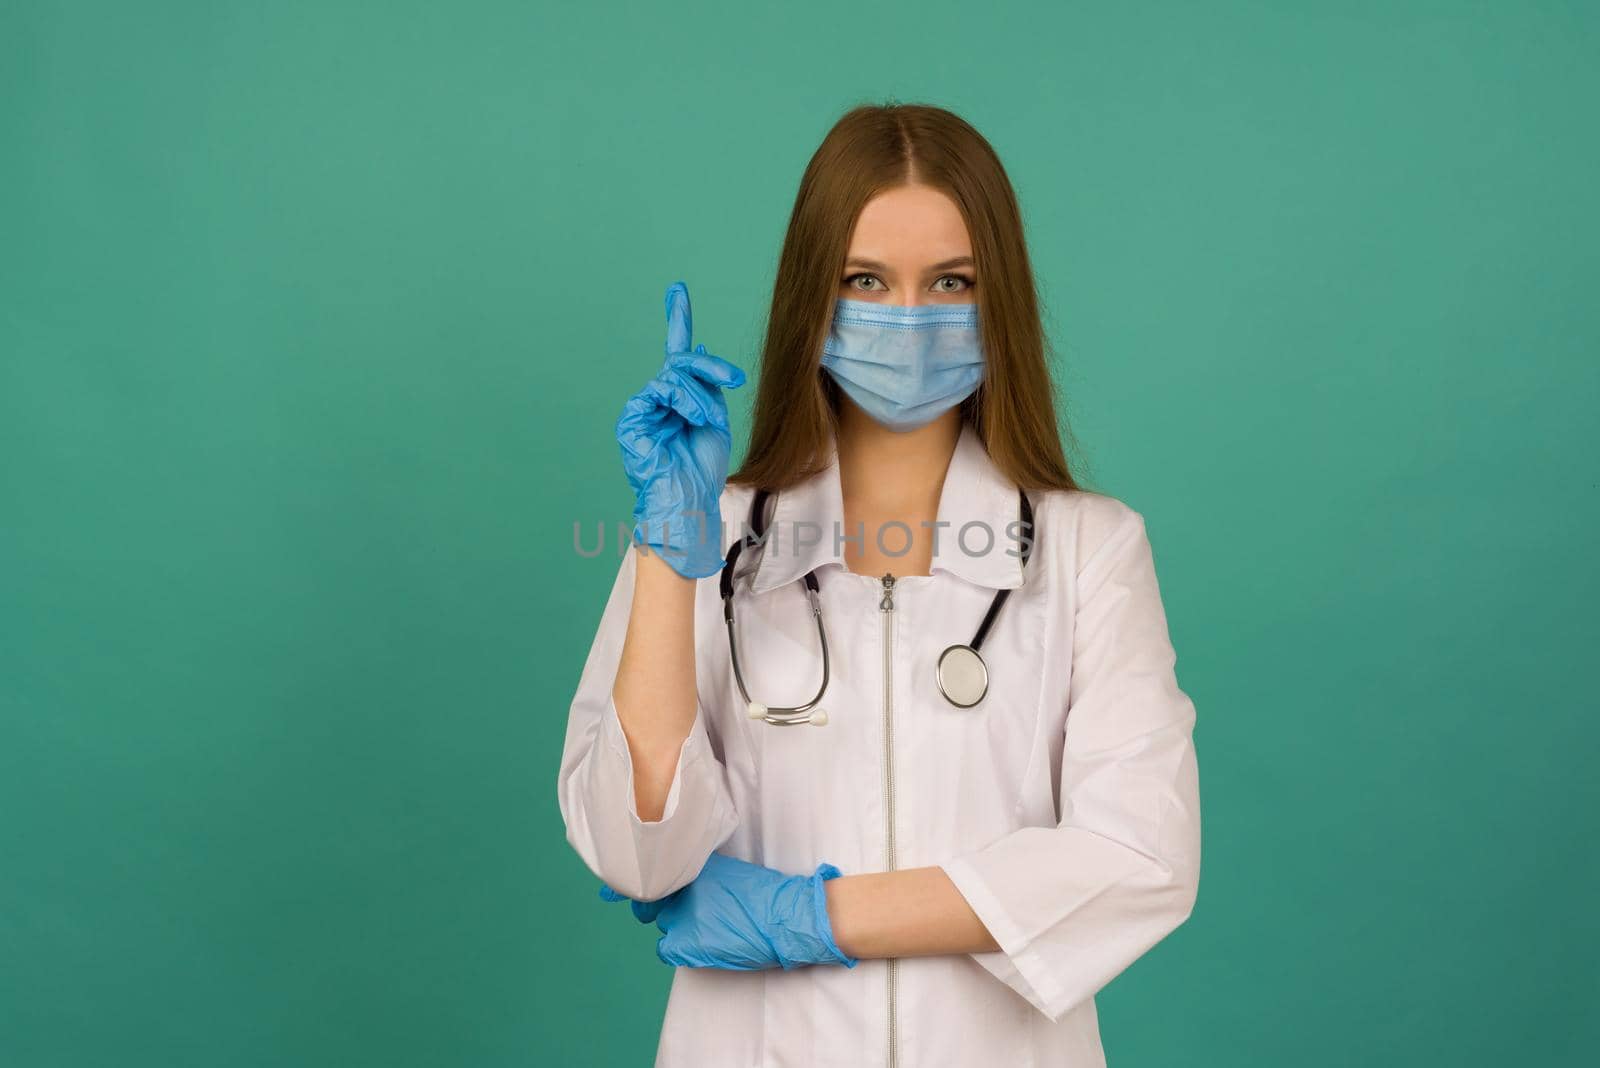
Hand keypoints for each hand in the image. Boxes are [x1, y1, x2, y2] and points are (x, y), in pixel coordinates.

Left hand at [598, 852, 857, 970]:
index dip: (627, 877)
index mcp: (694, 863)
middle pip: (647, 897)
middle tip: (655, 910)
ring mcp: (680, 912)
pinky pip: (665, 948)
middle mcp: (681, 884)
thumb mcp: (731, 871)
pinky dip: (677, 949)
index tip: (607, 885)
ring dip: (674, 926)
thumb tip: (687, 883)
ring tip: (704, 927)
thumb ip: (704, 873)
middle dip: (648, 904)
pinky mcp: (684, 940)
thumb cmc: (767, 896)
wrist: (787, 917)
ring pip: (661, 923)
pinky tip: (700, 945)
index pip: (649, 866)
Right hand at [614, 281, 746, 578]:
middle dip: (710, 365)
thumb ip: (706, 384)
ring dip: (701, 394)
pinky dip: (684, 400)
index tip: (677, 290)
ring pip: (674, 375)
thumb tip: (700, 347)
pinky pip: (659, 390)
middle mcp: (658, 398)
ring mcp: (643, 408)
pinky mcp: (632, 418)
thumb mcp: (715, 417)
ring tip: (711, 419)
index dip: (678, 319)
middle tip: (735, 377)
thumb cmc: (703, 466)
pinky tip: (695, 418)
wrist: (690, 498)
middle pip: (681, 361)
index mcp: (678, 398)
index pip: (678, 353)